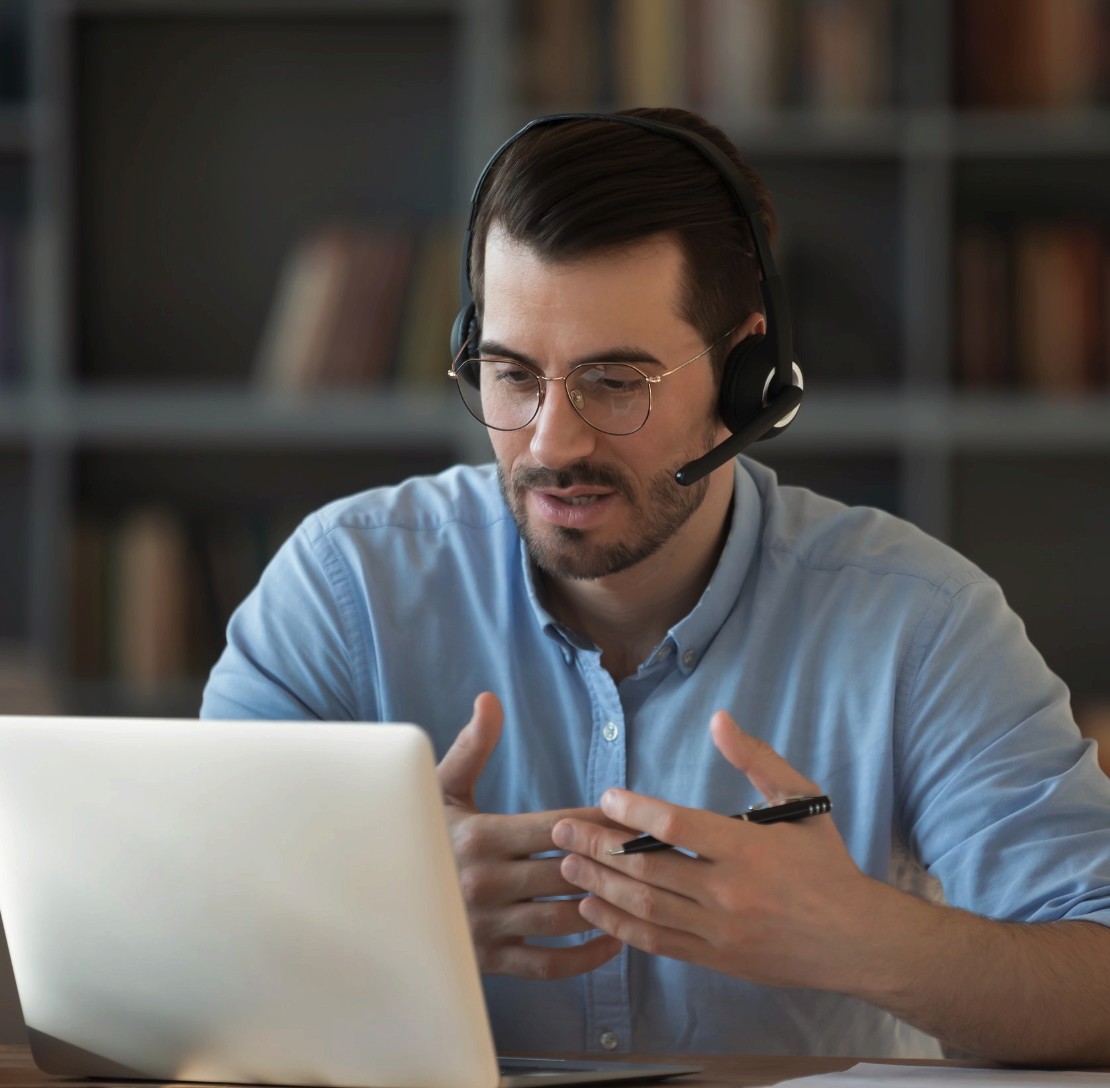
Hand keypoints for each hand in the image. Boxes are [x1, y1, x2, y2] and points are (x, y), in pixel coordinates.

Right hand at [437, 692, 622, 979]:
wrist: (378, 897)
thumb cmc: (420, 835)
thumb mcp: (441, 788)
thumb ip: (473, 746)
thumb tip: (490, 700)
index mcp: (480, 836)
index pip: (558, 828)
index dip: (599, 822)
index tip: (631, 816)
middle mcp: (485, 883)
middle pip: (569, 872)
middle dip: (613, 862)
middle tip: (650, 854)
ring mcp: (488, 926)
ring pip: (566, 917)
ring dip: (606, 905)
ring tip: (638, 892)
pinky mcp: (489, 961)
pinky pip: (550, 964)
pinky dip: (587, 957)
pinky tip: (613, 938)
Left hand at [551, 711, 876, 991]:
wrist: (856, 940)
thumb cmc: (826, 863)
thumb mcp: (801, 799)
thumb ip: (757, 759)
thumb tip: (718, 719)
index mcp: (748, 848)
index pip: (676, 827)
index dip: (633, 811)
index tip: (605, 798)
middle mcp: (728, 892)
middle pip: (647, 867)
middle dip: (596, 846)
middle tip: (561, 830)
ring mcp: (719, 931)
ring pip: (644, 907)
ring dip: (599, 884)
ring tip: (566, 864)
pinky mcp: (715, 959)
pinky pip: (657, 942)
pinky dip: (620, 927)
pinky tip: (594, 909)